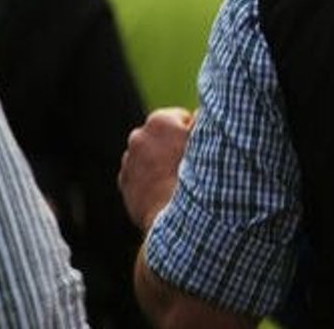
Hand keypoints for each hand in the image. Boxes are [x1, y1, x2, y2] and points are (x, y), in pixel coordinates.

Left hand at [119, 108, 192, 230]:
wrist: (179, 218)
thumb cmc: (199, 176)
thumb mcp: (209, 142)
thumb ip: (204, 122)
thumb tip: (199, 114)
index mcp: (160, 121)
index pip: (180, 119)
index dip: (193, 133)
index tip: (201, 148)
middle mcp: (138, 136)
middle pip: (161, 137)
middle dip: (173, 146)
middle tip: (191, 165)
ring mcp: (129, 160)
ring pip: (148, 156)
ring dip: (160, 163)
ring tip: (177, 180)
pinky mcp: (124, 182)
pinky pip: (139, 175)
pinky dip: (150, 179)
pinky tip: (165, 190)